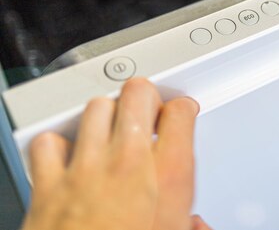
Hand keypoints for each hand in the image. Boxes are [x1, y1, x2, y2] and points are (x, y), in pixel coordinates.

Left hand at [20, 78, 211, 229]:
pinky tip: (70, 155)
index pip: (182, 112)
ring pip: (97, 108)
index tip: (181, 114)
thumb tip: (197, 226)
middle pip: (139, 94)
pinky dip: (60, 145)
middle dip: (146, 97)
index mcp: (170, 176)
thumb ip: (192, 225)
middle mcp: (130, 164)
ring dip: (106, 114)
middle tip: (147, 111)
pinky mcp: (49, 183)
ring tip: (112, 128)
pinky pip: (52, 142)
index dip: (183, 109)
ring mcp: (87, 169)